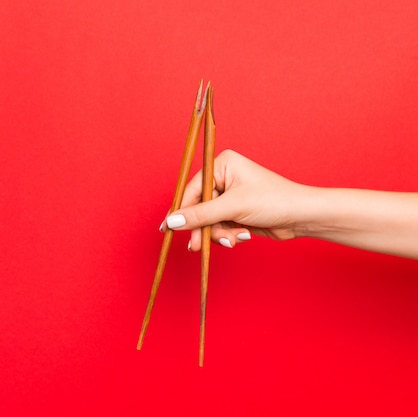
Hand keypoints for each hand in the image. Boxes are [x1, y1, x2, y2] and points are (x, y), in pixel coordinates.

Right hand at [162, 150, 308, 250]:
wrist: (302, 217)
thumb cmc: (274, 201)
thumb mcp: (233, 207)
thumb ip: (200, 215)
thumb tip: (172, 221)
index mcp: (222, 165)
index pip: (192, 189)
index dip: (180, 210)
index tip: (167, 228)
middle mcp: (224, 178)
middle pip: (199, 208)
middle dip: (204, 227)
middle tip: (197, 246)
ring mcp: (230, 196)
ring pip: (209, 221)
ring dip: (219, 234)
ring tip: (233, 239)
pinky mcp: (236, 212)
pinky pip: (220, 227)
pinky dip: (227, 235)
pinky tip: (241, 236)